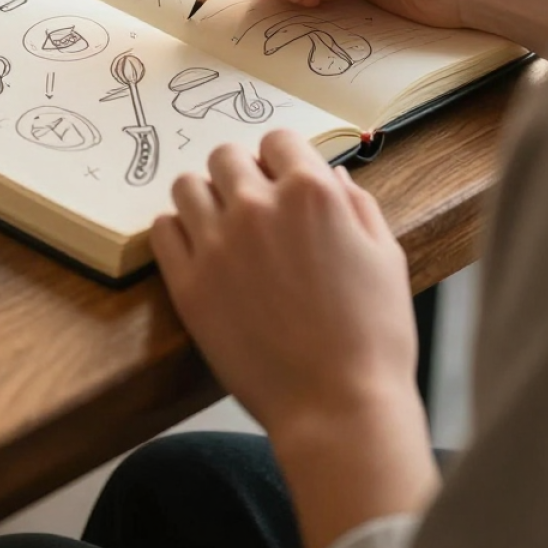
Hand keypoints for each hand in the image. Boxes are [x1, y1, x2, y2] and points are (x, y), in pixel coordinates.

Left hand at [152, 131, 437, 547]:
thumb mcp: (385, 257)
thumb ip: (356, 205)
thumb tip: (332, 174)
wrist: (338, 408)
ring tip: (222, 227)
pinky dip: (177, 233)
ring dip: (205, 198)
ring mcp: (217, 244)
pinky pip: (162, 229)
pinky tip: (200, 252)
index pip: (277, 139)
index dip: (282, 159)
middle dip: (241, 174)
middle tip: (253, 207)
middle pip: (226, 156)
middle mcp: (258, 207)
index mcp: (310, 193)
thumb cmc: (374, 336)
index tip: (283, 181)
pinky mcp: (188, 284)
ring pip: (187, 185)